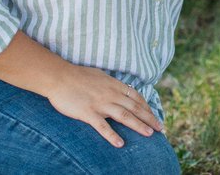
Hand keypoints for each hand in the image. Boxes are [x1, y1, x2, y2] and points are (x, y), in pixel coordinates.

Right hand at [46, 64, 163, 147]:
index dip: (146, 107)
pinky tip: (120, 144)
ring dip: (138, 125)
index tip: (153, 115)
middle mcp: (111, 94)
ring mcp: (100, 104)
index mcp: (114, 85)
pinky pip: (102, 126)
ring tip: (149, 134)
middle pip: (134, 107)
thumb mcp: (100, 76)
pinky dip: (112, 135)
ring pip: (124, 116)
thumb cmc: (78, 76)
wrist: (59, 77)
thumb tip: (119, 89)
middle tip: (160, 128)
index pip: (136, 97)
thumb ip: (111, 84)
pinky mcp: (88, 113)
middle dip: (149, 118)